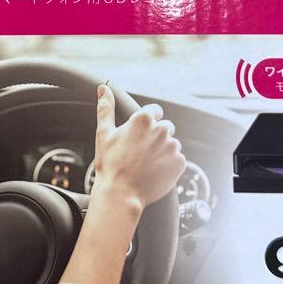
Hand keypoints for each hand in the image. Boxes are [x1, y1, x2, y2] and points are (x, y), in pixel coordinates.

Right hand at [91, 84, 184, 211]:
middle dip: (156, 136)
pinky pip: (178, 159)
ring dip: (163, 150)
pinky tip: (155, 171)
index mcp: (144, 119)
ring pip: (171, 143)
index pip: (155, 111)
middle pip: (165, 126)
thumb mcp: (104, 133)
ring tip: (147, 163)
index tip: (139, 134)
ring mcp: (172, 147)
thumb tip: (102, 88)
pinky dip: (169, 164)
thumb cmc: (110, 164)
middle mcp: (162, 129)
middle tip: (140, 151)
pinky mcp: (180, 163)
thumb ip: (106, 108)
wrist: (121, 194)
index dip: (147, 122)